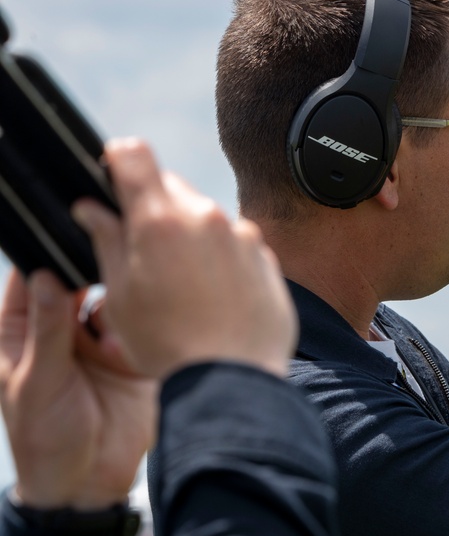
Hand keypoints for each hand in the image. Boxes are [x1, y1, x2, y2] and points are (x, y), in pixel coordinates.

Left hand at [0, 270, 155, 509]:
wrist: (90, 482)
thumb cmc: (44, 439)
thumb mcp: (38, 383)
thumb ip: (47, 332)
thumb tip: (47, 278)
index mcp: (24, 329)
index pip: (33, 276)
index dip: (49, 255)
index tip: (72, 238)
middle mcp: (63, 327)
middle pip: (80, 278)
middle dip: (95, 273)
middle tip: (106, 276)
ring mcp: (99, 338)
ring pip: (115, 296)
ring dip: (122, 303)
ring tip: (118, 324)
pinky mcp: (133, 352)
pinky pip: (143, 323)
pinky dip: (144, 326)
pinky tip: (137, 343)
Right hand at [72, 138, 296, 379]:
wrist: (232, 380)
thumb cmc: (168, 345)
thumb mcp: (120, 295)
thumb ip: (106, 240)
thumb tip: (93, 209)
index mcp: (161, 219)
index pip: (133, 155)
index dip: (118, 161)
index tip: (113, 176)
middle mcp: (207, 217)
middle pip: (172, 187)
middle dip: (154, 209)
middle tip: (144, 252)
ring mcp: (243, 237)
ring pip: (206, 218)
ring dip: (191, 236)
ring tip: (183, 287)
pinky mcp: (267, 259)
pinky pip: (237, 245)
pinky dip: (222, 259)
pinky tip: (214, 297)